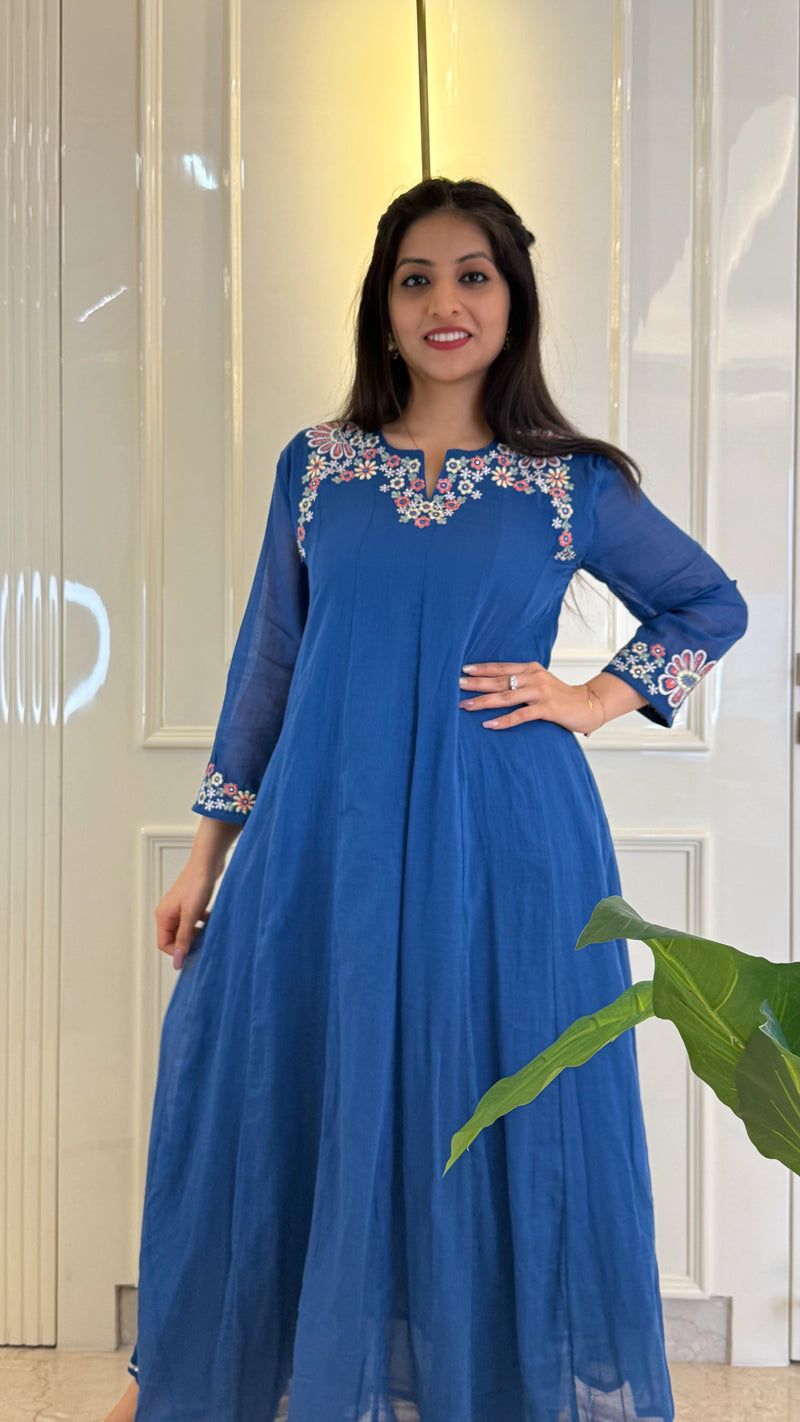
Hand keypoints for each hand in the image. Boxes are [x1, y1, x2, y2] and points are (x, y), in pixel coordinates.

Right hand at [155, 860, 215, 970]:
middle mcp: (167, 911)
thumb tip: (178, 960)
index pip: (164, 944)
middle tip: (204, 940)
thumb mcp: (191, 914)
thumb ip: (184, 938)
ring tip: (208, 929)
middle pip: (174, 937)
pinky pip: (192, 919)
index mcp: (163, 915)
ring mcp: (178, 907)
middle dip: (189, 941)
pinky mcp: (189, 902)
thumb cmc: (198, 883)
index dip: (178, 951)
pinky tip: (210, 918)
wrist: (208, 861)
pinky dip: (201, 922)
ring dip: (196, 932)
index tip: (194, 953)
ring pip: (185, 928)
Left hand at [458, 661, 603, 733]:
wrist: (588, 705)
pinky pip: (521, 715)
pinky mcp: (547, 708)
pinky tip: (489, 725)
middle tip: (457, 685)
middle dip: (476, 683)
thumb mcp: (540, 682)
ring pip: (506, 696)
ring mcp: (541, 692)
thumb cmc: (560, 696)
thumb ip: (521, 681)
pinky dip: (503, 720)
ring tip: (465, 705)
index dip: (482, 668)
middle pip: (499, 680)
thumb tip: (495, 685)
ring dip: (483, 701)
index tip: (463, 669)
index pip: (501, 667)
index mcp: (531, 668)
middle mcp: (534, 677)